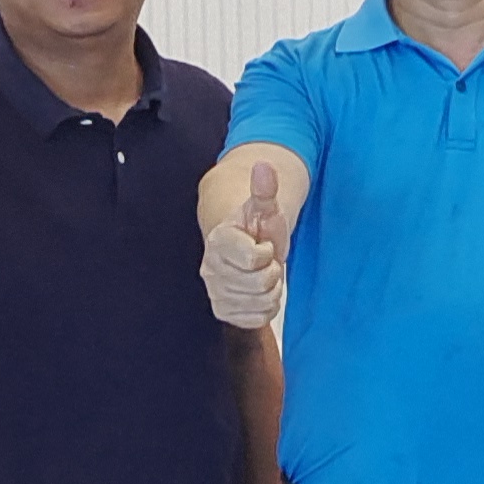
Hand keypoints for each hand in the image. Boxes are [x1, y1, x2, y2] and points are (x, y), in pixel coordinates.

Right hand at [204, 161, 288, 327]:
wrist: (246, 250)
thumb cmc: (256, 229)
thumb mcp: (264, 207)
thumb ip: (264, 189)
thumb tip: (264, 165)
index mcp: (219, 240)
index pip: (254, 257)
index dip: (267, 252)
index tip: (263, 245)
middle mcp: (211, 268)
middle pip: (261, 282)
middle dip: (272, 272)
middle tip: (266, 261)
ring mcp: (216, 292)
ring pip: (261, 301)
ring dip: (271, 290)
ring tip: (262, 275)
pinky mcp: (224, 312)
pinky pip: (258, 318)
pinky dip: (266, 307)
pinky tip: (259, 292)